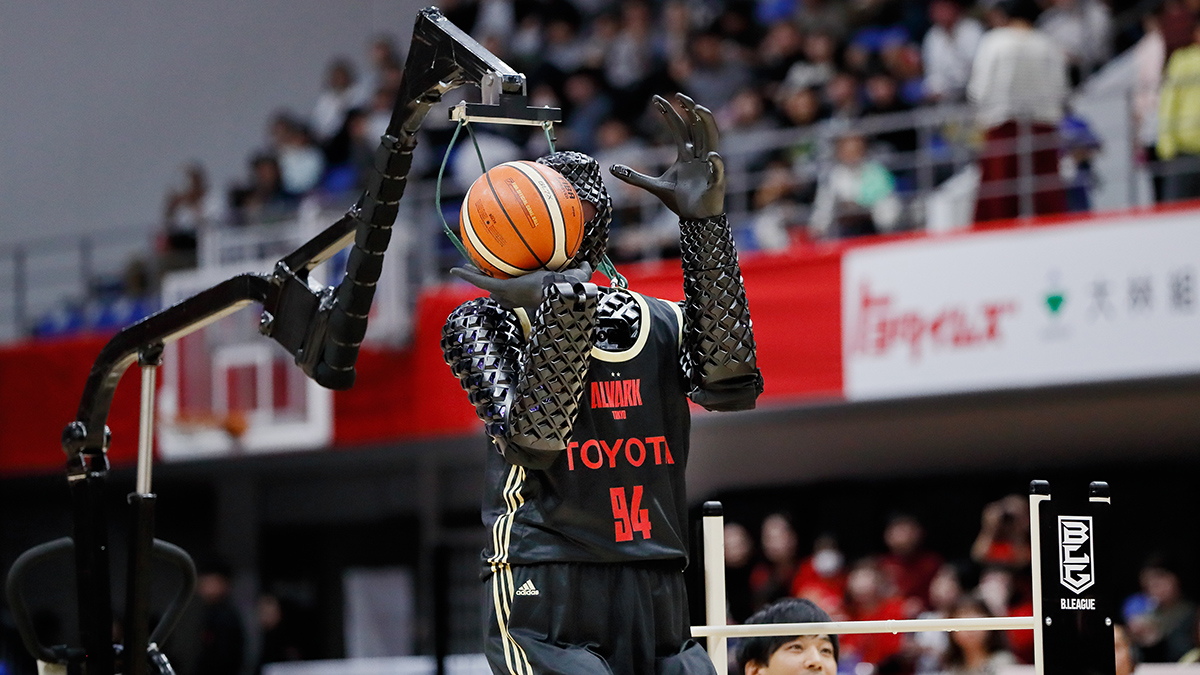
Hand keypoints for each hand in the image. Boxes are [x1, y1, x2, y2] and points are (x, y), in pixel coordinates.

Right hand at [450, 262, 592, 310]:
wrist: (556, 293)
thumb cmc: (567, 288)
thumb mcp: (576, 277)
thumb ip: (582, 270)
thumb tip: (587, 263)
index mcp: (532, 293)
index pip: (521, 295)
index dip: (517, 293)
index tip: (513, 287)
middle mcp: (517, 295)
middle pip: (502, 296)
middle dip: (495, 291)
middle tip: (488, 285)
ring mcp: (507, 293)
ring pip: (487, 286)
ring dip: (474, 280)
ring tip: (461, 272)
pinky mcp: (501, 289)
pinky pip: (479, 280)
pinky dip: (466, 275)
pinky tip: (453, 270)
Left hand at [610, 93, 725, 219]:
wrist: (695, 220)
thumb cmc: (680, 201)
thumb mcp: (654, 187)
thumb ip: (635, 177)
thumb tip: (611, 168)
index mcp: (687, 154)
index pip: (679, 128)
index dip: (669, 113)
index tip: (656, 99)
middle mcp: (700, 155)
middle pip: (697, 127)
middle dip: (690, 110)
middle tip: (679, 95)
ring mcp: (710, 167)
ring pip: (712, 140)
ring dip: (707, 124)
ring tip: (699, 109)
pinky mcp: (716, 182)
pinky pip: (717, 172)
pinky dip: (715, 165)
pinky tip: (712, 157)